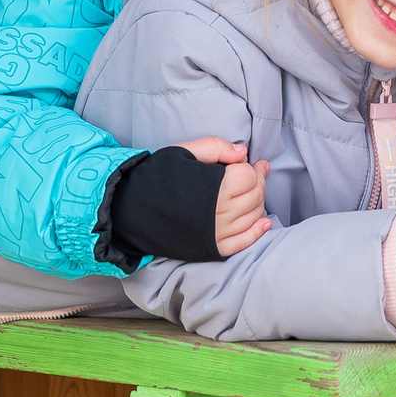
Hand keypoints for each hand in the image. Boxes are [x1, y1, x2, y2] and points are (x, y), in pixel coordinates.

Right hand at [164, 138, 272, 255]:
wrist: (131, 207)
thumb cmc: (157, 176)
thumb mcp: (184, 151)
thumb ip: (216, 147)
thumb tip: (243, 153)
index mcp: (215, 187)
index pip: (249, 177)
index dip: (252, 168)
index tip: (250, 162)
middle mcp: (220, 213)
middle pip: (254, 197)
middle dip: (259, 182)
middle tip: (258, 171)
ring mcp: (217, 233)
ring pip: (252, 218)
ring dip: (259, 203)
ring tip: (254, 190)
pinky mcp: (212, 248)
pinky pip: (243, 243)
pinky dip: (257, 233)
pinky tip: (264, 223)